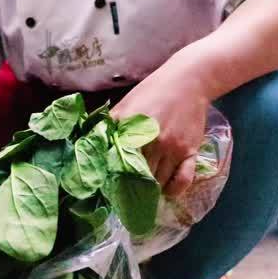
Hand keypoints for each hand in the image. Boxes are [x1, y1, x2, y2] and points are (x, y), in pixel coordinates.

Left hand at [111, 61, 209, 198]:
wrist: (188, 80)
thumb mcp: (124, 107)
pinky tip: (165, 191)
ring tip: (140, 196)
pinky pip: (184, 179)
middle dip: (129, 190)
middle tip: (122, 198)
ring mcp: (174, 149)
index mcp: (134, 134)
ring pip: (159, 181)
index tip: (105, 190)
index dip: (111, 181)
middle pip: (139, 179)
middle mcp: (155, 144)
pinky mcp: (191, 151)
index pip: (119, 167)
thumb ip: (107, 127)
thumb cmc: (151, 93)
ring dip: (150, 190)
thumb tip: (87, 145)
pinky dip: (174, 189)